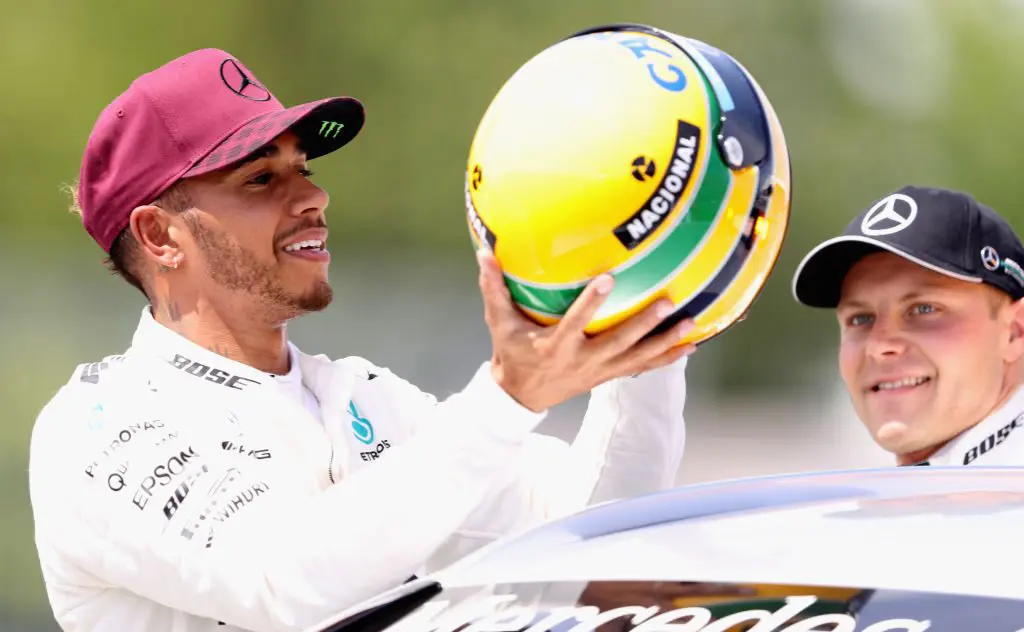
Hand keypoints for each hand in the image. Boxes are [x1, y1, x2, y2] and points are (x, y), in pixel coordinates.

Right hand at [477, 250, 694, 411]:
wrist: (520, 395)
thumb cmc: (511, 352)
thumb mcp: (498, 322)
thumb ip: (493, 288)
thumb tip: (484, 252)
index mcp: (556, 346)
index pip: (575, 322)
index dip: (591, 303)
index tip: (608, 279)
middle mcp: (582, 360)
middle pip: (618, 343)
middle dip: (643, 324)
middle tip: (666, 302)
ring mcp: (599, 370)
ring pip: (637, 358)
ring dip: (665, 342)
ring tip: (690, 323)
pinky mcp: (609, 376)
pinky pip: (643, 367)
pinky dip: (667, 358)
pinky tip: (691, 345)